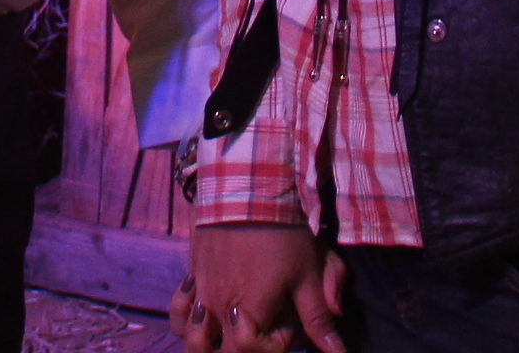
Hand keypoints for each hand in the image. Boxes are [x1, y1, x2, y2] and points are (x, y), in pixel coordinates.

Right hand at [176, 223, 347, 352]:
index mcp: (248, 312)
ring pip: (189, 336)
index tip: (291, 325)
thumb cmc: (283, 230)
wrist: (248, 182)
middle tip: (264, 327)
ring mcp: (200, 289)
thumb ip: (319, 318)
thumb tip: (338, 352)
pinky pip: (180, 306)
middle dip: (240, 349)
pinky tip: (203, 309)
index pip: (250, 352)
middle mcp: (218, 307)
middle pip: (217, 351)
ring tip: (225, 332)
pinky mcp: (192, 269)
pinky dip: (187, 315)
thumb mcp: (308, 273)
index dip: (276, 345)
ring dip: (204, 341)